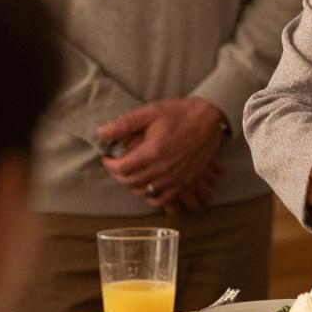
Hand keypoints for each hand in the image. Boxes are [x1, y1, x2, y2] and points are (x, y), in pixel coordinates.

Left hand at [98, 98, 227, 211]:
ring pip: (145, 193)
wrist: (210, 118)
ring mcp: (176, 178)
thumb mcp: (151, 112)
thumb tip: (101, 133)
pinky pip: (164, 199)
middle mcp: (163, 169)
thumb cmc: (180, 113)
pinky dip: (151, 198)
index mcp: (152, 152)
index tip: (108, 158)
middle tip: (116, 166)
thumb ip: (125, 124)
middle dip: (118, 175)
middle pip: (131, 182)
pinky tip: (147, 189)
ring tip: (130, 175)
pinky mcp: (186, 182)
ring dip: (133, 187)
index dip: (110, 165)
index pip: (121, 169)